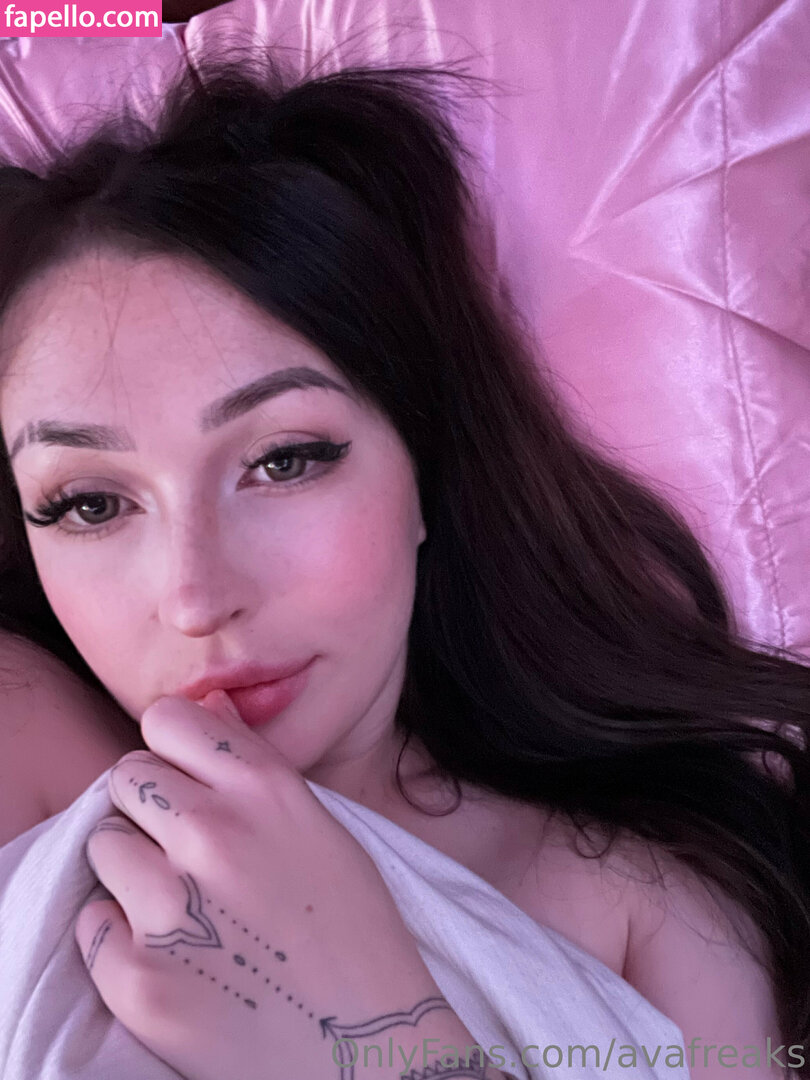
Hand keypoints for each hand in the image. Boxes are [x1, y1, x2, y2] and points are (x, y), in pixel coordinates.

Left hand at [74, 691, 442, 1079]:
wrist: (368, 1046)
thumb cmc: (351, 929)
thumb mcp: (318, 824)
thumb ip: (251, 767)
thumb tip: (202, 710)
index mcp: (265, 788)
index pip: (166, 718)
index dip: (170, 749)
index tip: (180, 777)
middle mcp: (213, 833)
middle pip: (126, 777)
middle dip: (148, 809)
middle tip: (185, 854)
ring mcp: (171, 907)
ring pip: (103, 846)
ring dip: (131, 871)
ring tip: (183, 908)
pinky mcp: (140, 978)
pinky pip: (92, 924)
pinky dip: (119, 939)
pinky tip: (176, 957)